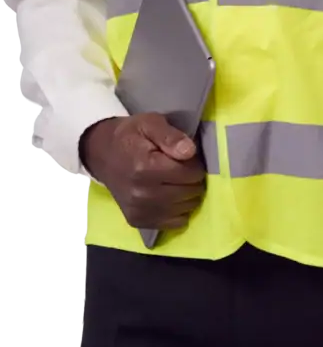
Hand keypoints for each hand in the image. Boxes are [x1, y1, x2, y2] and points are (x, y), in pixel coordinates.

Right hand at [79, 113, 205, 230]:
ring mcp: (139, 210)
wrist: (103, 154)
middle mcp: (141, 194)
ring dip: (188, 195)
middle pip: (190, 192)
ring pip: (185, 208)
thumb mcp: (149, 123)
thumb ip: (170, 136)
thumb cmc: (130, 136)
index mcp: (145, 167)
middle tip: (183, 168)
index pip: (190, 173)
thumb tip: (190, 152)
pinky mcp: (138, 221)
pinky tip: (171, 196)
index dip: (195, 163)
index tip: (187, 157)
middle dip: (193, 179)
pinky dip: (179, 210)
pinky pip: (175, 223)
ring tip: (176, 180)